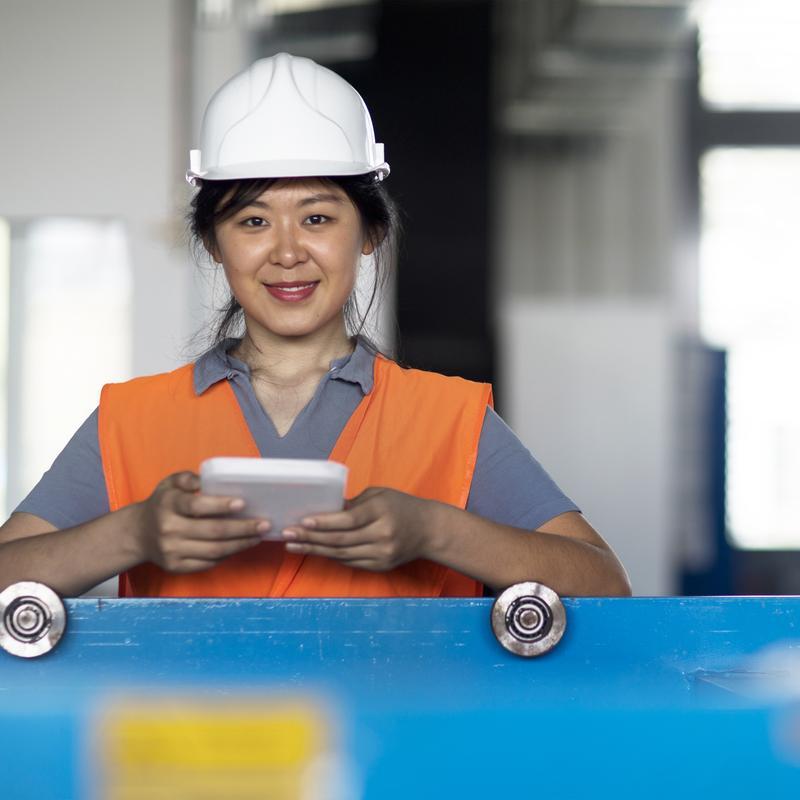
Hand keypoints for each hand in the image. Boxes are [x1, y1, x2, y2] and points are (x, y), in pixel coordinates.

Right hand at [134, 471, 269, 572]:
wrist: (137, 534)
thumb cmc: (162, 504)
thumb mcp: (170, 484)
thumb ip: (189, 479)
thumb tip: (208, 479)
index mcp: (168, 504)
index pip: (197, 506)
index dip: (221, 505)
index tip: (242, 503)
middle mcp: (168, 529)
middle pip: (212, 531)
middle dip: (242, 528)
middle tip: (264, 524)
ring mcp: (172, 551)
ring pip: (214, 550)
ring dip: (240, 544)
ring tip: (258, 537)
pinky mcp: (175, 567)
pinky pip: (207, 563)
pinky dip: (227, 555)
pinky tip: (240, 547)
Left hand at [281, 487, 436, 570]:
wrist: (429, 530)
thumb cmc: (401, 506)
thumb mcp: (379, 495)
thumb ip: (353, 504)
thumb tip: (323, 510)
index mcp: (381, 511)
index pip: (348, 520)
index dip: (324, 522)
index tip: (302, 522)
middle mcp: (382, 534)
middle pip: (340, 539)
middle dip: (310, 538)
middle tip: (286, 534)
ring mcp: (382, 553)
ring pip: (342, 554)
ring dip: (315, 550)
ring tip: (293, 545)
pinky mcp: (381, 566)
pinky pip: (350, 562)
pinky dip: (330, 557)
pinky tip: (314, 551)